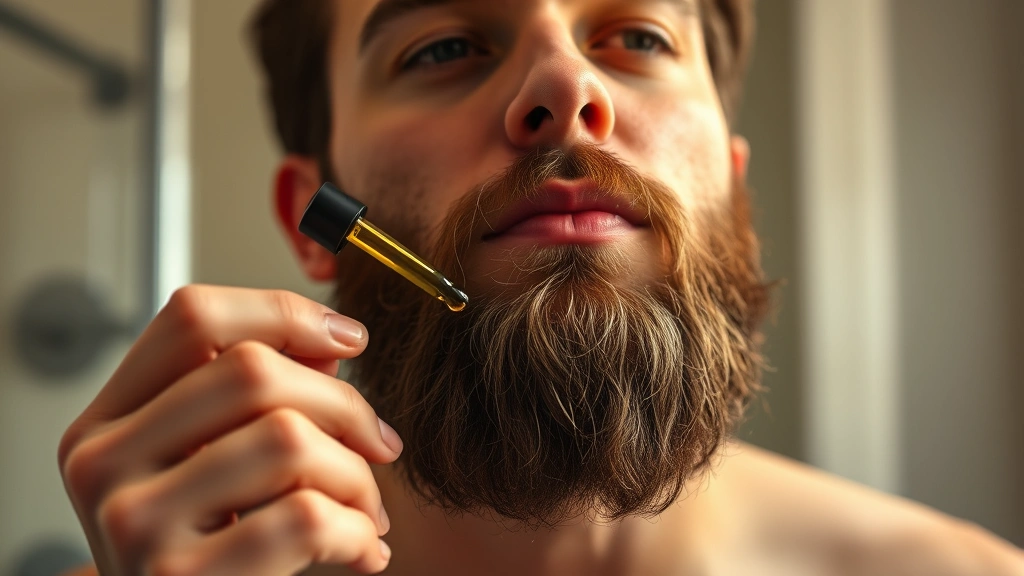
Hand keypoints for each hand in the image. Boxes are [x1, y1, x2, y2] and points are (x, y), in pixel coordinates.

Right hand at [58, 286, 401, 574]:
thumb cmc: (204, 556)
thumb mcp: (213, 467)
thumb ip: (262, 396)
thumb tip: (332, 340)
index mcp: (106, 422)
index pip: (193, 316)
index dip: (285, 312)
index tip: (349, 337)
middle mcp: (101, 464)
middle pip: (253, 371)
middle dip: (345, 404)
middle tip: (379, 444)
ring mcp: (132, 523)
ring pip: (288, 439)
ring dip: (358, 477)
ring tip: (366, 509)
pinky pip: (305, 517)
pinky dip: (357, 530)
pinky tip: (362, 550)